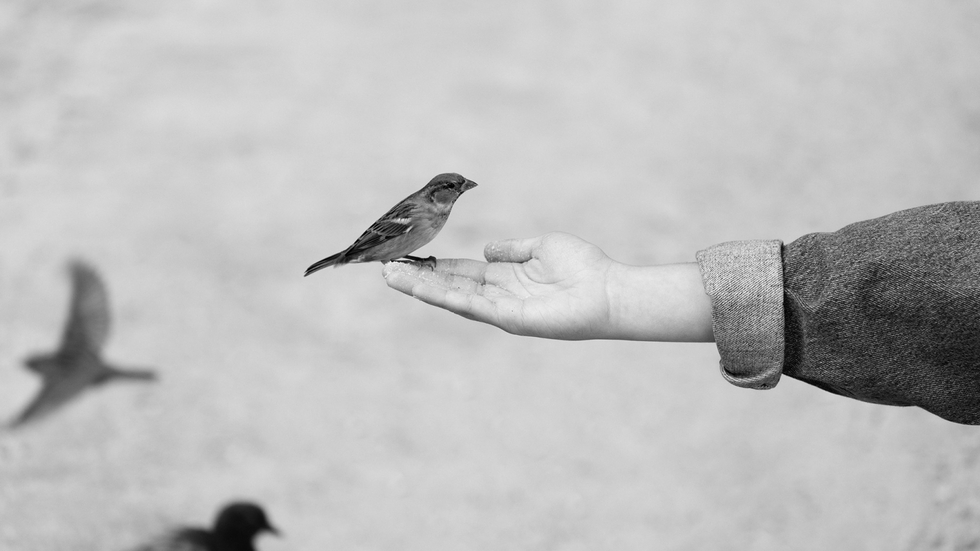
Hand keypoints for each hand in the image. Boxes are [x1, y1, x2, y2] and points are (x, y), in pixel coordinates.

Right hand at [383, 232, 714, 341]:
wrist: (610, 291)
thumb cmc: (584, 269)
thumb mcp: (541, 247)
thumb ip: (513, 249)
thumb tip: (487, 250)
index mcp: (505, 280)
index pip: (461, 273)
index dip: (434, 267)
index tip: (407, 260)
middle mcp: (498, 298)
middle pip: (450, 287)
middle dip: (417, 279)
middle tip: (385, 270)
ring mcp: (501, 311)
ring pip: (452, 298)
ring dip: (421, 289)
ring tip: (391, 277)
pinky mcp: (509, 319)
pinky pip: (471, 305)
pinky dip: (444, 295)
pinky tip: (422, 287)